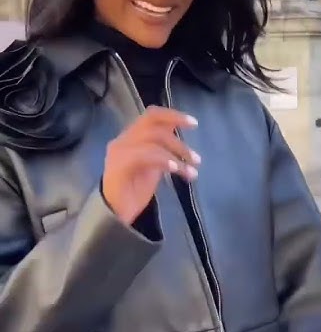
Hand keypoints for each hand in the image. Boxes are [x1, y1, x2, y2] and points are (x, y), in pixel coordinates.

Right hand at [102, 106, 199, 224]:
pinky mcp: (119, 166)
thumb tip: (181, 137)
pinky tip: (177, 170)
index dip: (173, 115)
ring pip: (153, 138)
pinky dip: (165, 160)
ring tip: (192, 171)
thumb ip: (163, 149)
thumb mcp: (154, 165)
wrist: (114, 216)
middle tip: (196, 159)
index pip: (151, 116)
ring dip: (177, 153)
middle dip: (178, 140)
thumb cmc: (133, 191)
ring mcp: (119, 152)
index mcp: (130, 138)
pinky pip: (146, 155)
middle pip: (153, 124)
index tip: (194, 123)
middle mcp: (123, 140)